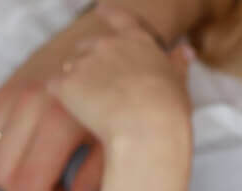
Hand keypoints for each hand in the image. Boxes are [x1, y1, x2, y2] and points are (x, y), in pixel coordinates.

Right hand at [0, 0, 206, 190]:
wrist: (107, 39)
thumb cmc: (117, 93)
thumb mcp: (117, 135)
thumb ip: (98, 175)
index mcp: (60, 117)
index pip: (32, 184)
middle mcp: (29, 105)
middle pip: (4, 176)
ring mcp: (10, 95)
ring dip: (6, 181)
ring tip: (39, 177)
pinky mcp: (0, 92)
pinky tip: (21, 160)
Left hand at [47, 4, 192, 147]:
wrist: (147, 128)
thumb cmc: (168, 111)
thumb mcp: (179, 82)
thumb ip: (178, 64)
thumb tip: (186, 52)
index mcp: (136, 41)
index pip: (119, 18)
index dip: (109, 14)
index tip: (101, 9)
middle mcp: (108, 45)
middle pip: (86, 46)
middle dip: (86, 62)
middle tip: (94, 87)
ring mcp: (85, 63)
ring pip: (69, 67)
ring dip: (74, 82)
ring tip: (87, 105)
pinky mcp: (67, 85)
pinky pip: (54, 86)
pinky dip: (60, 97)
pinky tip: (69, 110)